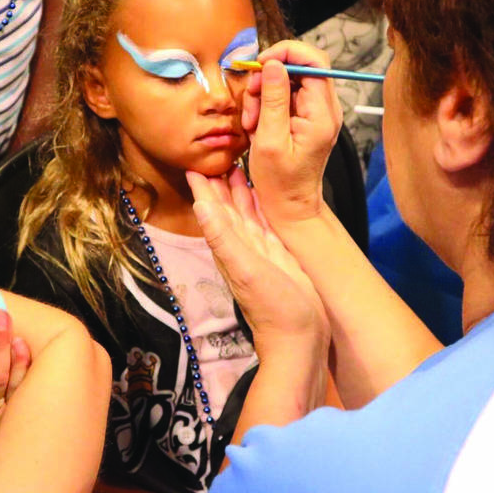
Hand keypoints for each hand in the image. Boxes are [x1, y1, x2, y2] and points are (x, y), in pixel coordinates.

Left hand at [188, 167, 327, 356]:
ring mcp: (260, 251)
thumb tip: (200, 206)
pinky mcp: (278, 255)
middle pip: (226, 207)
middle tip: (215, 155)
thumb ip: (223, 238)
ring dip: (238, 191)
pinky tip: (261, 196)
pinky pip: (265, 223)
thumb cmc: (273, 309)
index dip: (202, 188)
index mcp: (229, 247)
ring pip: (245, 212)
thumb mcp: (245, 270)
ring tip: (235, 165)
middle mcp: (241, 246)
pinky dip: (260, 207)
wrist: (299, 338)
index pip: (212, 210)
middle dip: (219, 183)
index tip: (193, 164)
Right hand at [241, 41, 342, 226]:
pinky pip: (284, 96)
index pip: (314, 61)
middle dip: (268, 77)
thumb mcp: (269, 140)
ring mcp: (316, 113)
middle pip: (299, 67)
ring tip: (252, 122)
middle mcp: (325, 109)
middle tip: (250, 99)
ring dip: (262, 94)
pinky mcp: (305, 118)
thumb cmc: (280, 182)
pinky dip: (265, 105)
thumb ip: (273, 100)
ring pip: (287, 81)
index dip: (285, 53)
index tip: (259, 64)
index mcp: (322, 114)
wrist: (289, 207)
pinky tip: (257, 126)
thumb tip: (273, 65)